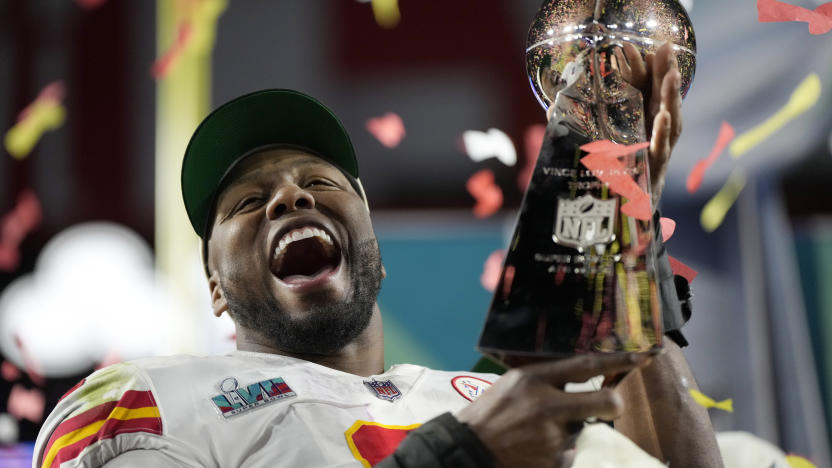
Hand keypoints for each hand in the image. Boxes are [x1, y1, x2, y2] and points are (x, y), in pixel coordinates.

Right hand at [456, 352, 653, 467]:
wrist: (469, 448)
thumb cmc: (492, 412)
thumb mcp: (515, 383)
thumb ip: (547, 379)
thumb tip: (584, 375)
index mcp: (535, 379)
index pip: (586, 366)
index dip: (618, 361)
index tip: (643, 358)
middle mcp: (547, 405)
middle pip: (605, 402)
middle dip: (613, 405)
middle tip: (609, 406)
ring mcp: (552, 437)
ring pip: (584, 431)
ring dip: (570, 433)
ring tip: (539, 435)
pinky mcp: (554, 462)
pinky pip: (572, 454)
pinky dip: (559, 453)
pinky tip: (537, 450)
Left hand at [547, 42, 682, 210]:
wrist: (611, 224)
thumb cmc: (600, 185)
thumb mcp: (584, 151)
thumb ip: (573, 128)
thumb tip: (551, 107)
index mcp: (636, 128)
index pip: (644, 92)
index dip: (643, 70)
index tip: (637, 46)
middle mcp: (649, 139)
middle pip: (661, 101)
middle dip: (664, 75)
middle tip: (665, 48)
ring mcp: (655, 155)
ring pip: (669, 123)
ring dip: (670, 98)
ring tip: (671, 75)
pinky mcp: (654, 175)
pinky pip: (661, 152)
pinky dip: (663, 134)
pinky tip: (664, 117)